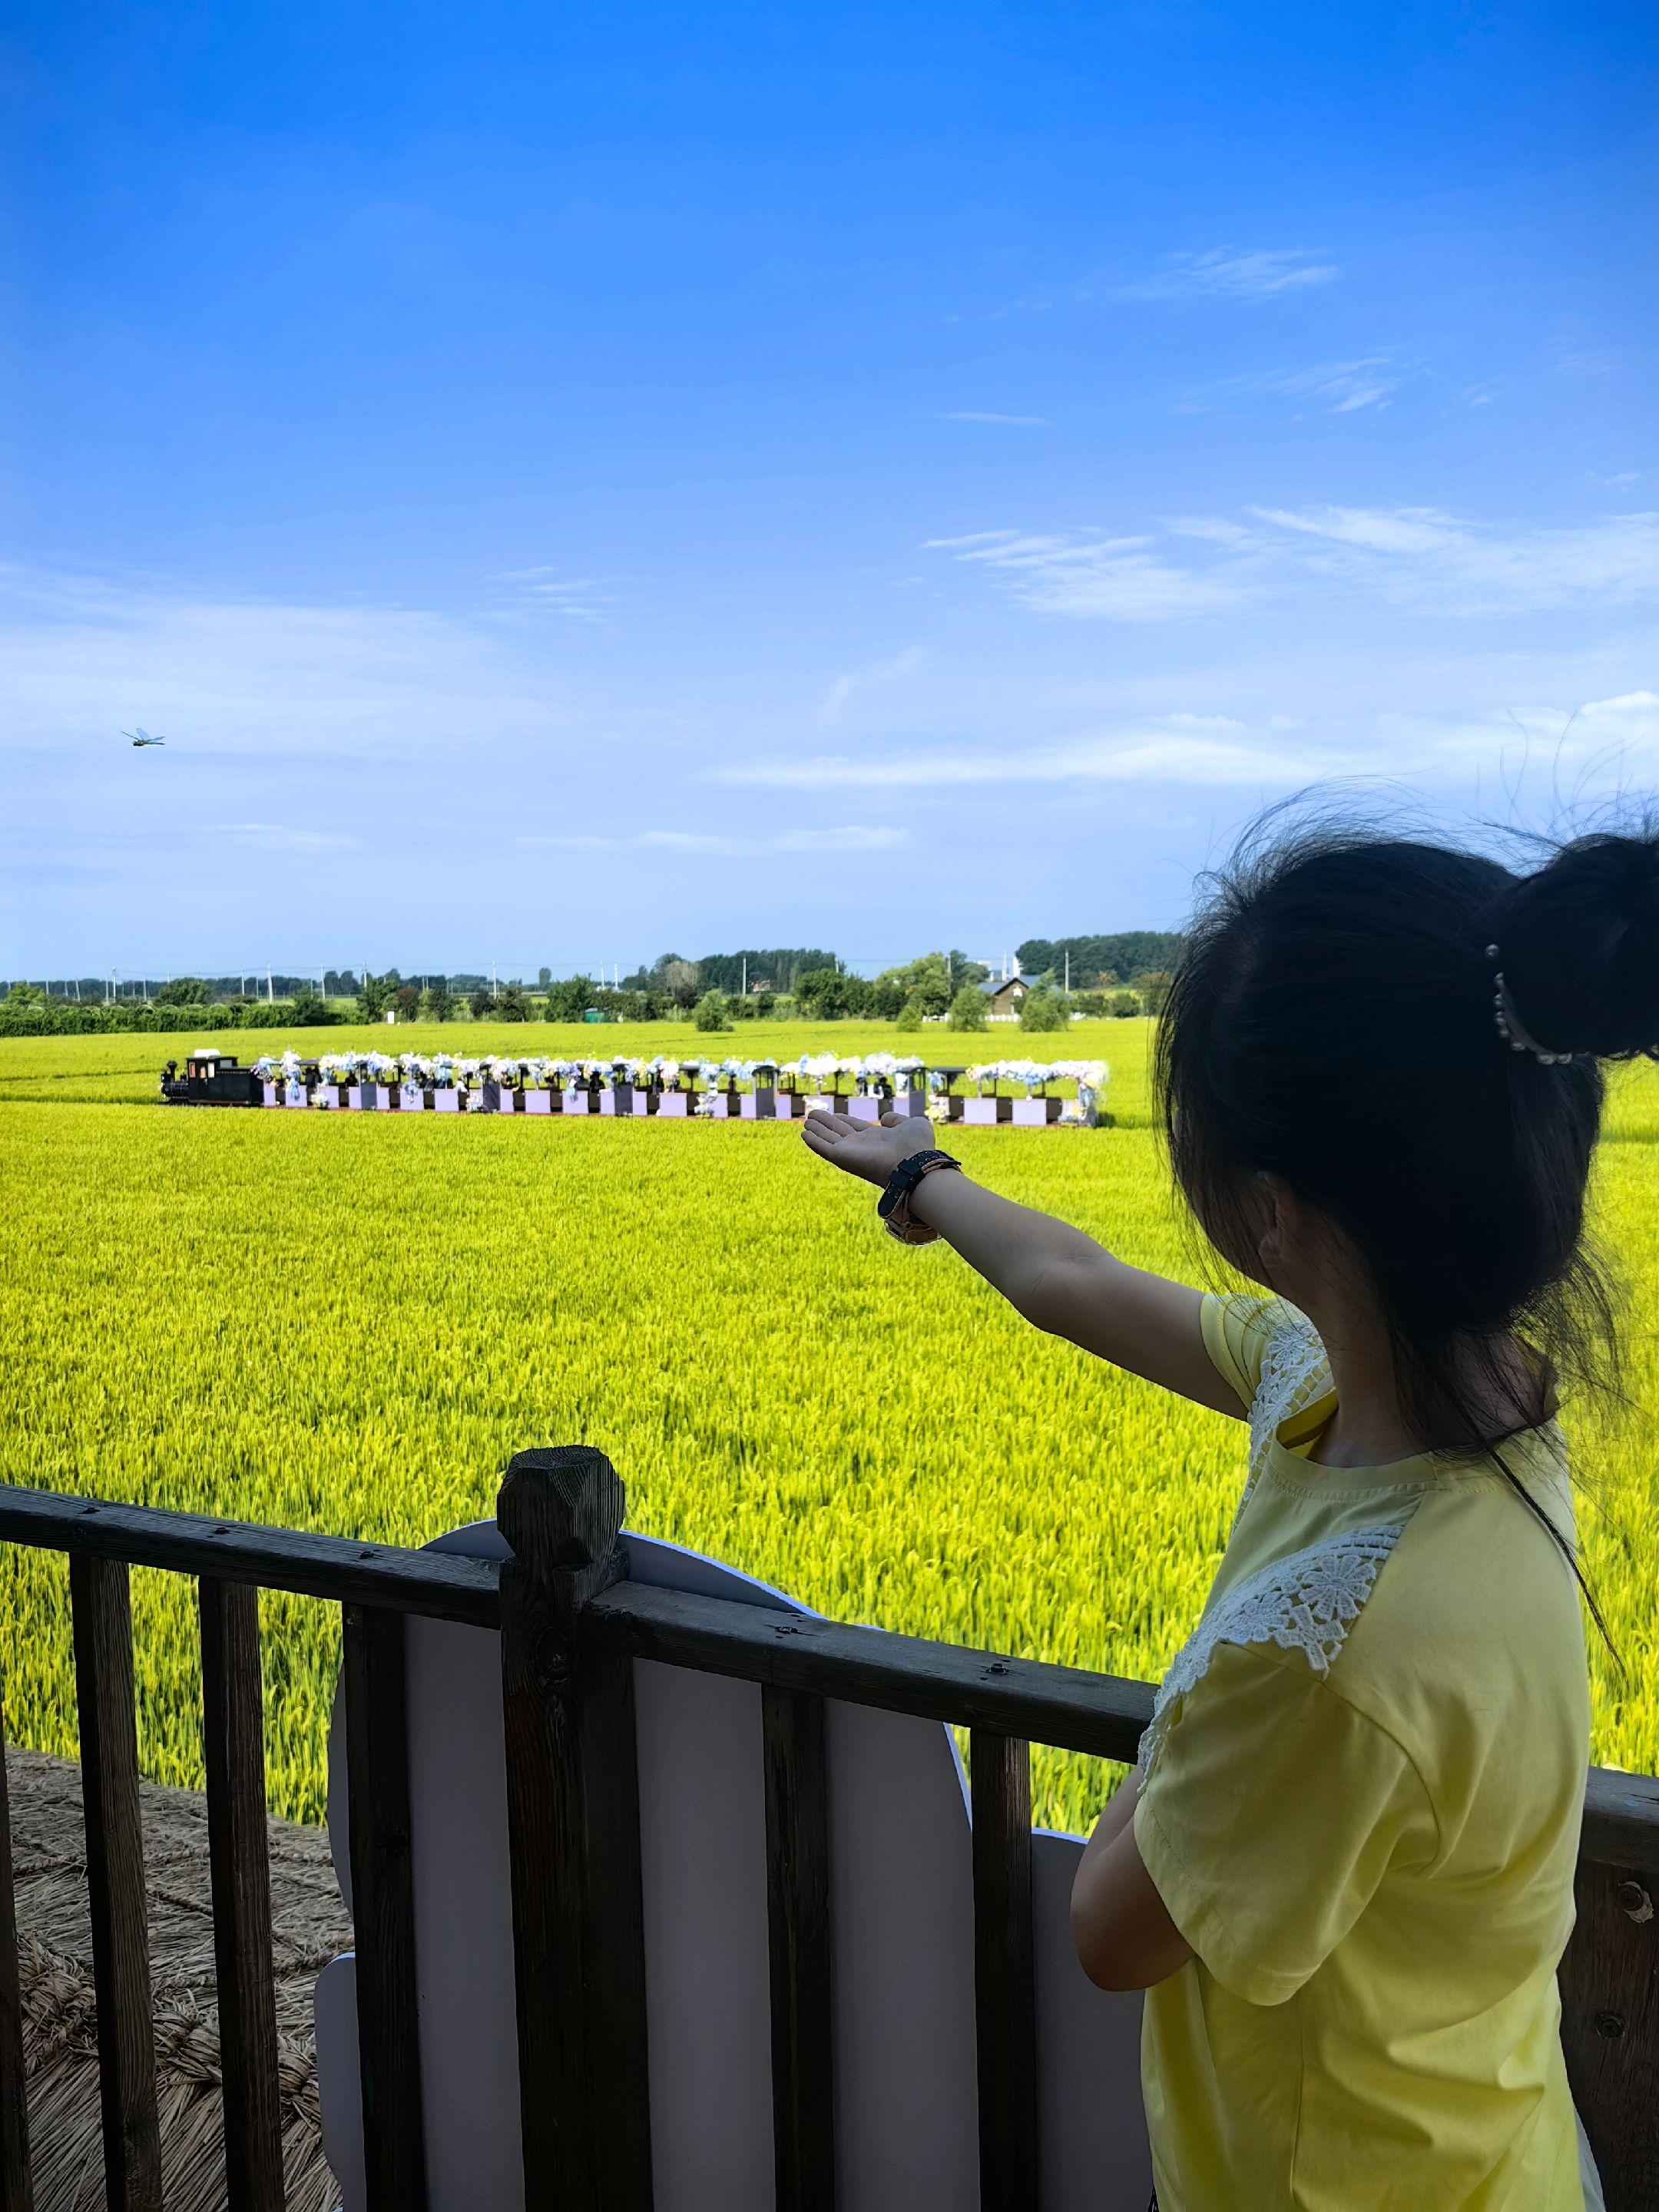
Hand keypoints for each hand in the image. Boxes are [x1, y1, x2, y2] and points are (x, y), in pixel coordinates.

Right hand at [801, 1110, 936, 1188]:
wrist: (914, 1162)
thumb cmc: (917, 1146)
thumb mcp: (911, 1124)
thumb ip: (897, 1119)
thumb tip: (883, 1118)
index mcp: (877, 1139)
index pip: (855, 1128)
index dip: (843, 1120)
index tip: (835, 1115)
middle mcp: (862, 1147)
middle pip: (839, 1133)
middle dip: (826, 1124)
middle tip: (812, 1115)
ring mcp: (851, 1152)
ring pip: (829, 1139)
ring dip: (816, 1130)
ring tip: (805, 1121)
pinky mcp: (843, 1158)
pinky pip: (824, 1148)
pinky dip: (814, 1141)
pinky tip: (804, 1134)